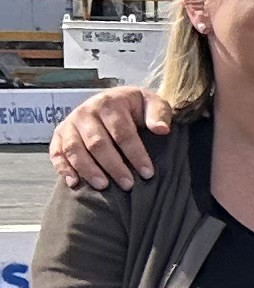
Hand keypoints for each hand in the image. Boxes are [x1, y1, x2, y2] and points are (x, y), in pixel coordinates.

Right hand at [51, 86, 167, 192]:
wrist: (112, 101)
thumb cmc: (135, 107)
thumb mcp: (152, 103)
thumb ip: (158, 113)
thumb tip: (162, 129)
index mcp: (109, 103)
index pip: (122, 132)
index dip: (135, 153)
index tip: (147, 172)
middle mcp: (85, 112)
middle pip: (98, 143)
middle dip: (113, 166)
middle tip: (128, 184)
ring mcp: (69, 124)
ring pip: (74, 149)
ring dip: (88, 170)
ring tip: (103, 186)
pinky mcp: (59, 135)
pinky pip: (56, 153)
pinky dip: (63, 168)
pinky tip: (74, 183)